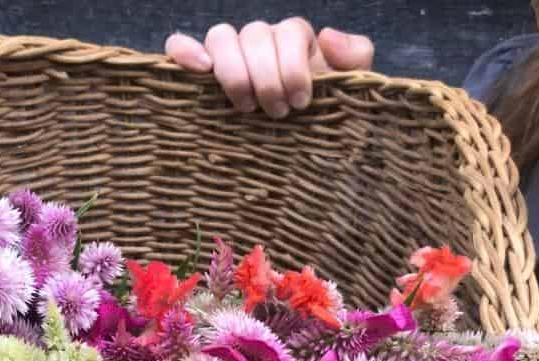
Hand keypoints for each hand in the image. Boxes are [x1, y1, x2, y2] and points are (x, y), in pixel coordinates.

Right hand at [165, 18, 374, 117]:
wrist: (298, 150)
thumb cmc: (321, 118)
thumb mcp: (349, 90)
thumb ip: (355, 56)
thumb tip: (327, 37)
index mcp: (293, 41)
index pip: (288, 31)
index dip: (292, 66)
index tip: (301, 102)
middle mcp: (259, 42)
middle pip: (254, 34)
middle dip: (267, 77)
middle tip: (278, 115)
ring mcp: (229, 57)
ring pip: (221, 37)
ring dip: (234, 72)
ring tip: (247, 109)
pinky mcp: (202, 75)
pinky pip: (182, 46)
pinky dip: (184, 50)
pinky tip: (199, 70)